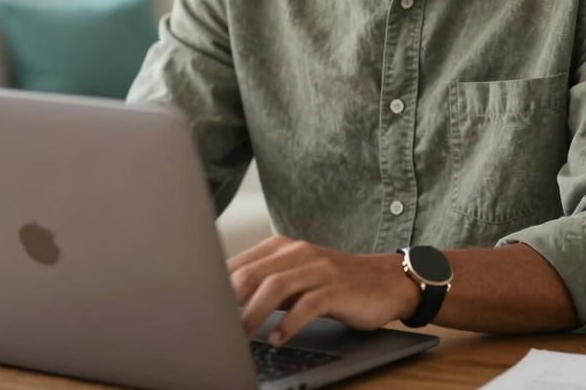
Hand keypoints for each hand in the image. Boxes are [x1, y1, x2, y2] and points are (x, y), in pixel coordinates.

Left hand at [226, 235, 419, 344]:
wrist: (384, 280)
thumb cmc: (334, 282)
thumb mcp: (296, 277)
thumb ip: (265, 284)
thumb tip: (224, 302)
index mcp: (283, 248)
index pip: (241, 263)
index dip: (218, 285)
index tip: (201, 307)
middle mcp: (298, 253)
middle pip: (254, 273)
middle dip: (230, 300)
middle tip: (214, 326)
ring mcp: (318, 269)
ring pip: (277, 287)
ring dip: (254, 313)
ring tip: (241, 337)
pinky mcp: (336, 288)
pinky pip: (308, 304)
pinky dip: (289, 323)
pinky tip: (278, 338)